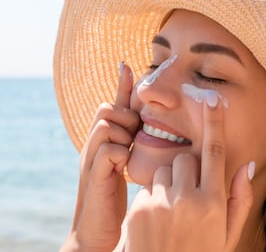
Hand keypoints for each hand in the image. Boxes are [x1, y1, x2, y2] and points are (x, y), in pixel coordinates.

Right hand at [61, 63, 139, 251]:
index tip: (127, 64)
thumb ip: (133, 143)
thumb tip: (147, 125)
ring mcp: (91, 158)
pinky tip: (124, 166)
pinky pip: (107, 150)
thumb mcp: (126, 163)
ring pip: (106, 124)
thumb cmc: (116, 194)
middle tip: (134, 135)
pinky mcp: (93, 175)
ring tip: (129, 150)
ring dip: (123, 134)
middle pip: (106, 108)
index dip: (121, 85)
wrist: (98, 228)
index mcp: (106, 139)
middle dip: (125, 116)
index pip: (113, 104)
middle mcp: (95, 144)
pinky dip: (119, 154)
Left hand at [125, 97, 253, 251]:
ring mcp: (161, 203)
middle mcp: (188, 199)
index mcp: (214, 203)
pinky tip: (156, 221)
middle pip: (185, 158)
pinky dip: (153, 197)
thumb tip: (247, 165)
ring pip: (164, 170)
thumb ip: (240, 199)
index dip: (214, 122)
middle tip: (188, 194)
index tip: (212, 99)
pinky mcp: (139, 209)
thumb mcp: (227, 234)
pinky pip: (148, 187)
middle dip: (187, 169)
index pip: (215, 152)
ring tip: (171, 211)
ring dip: (169, 183)